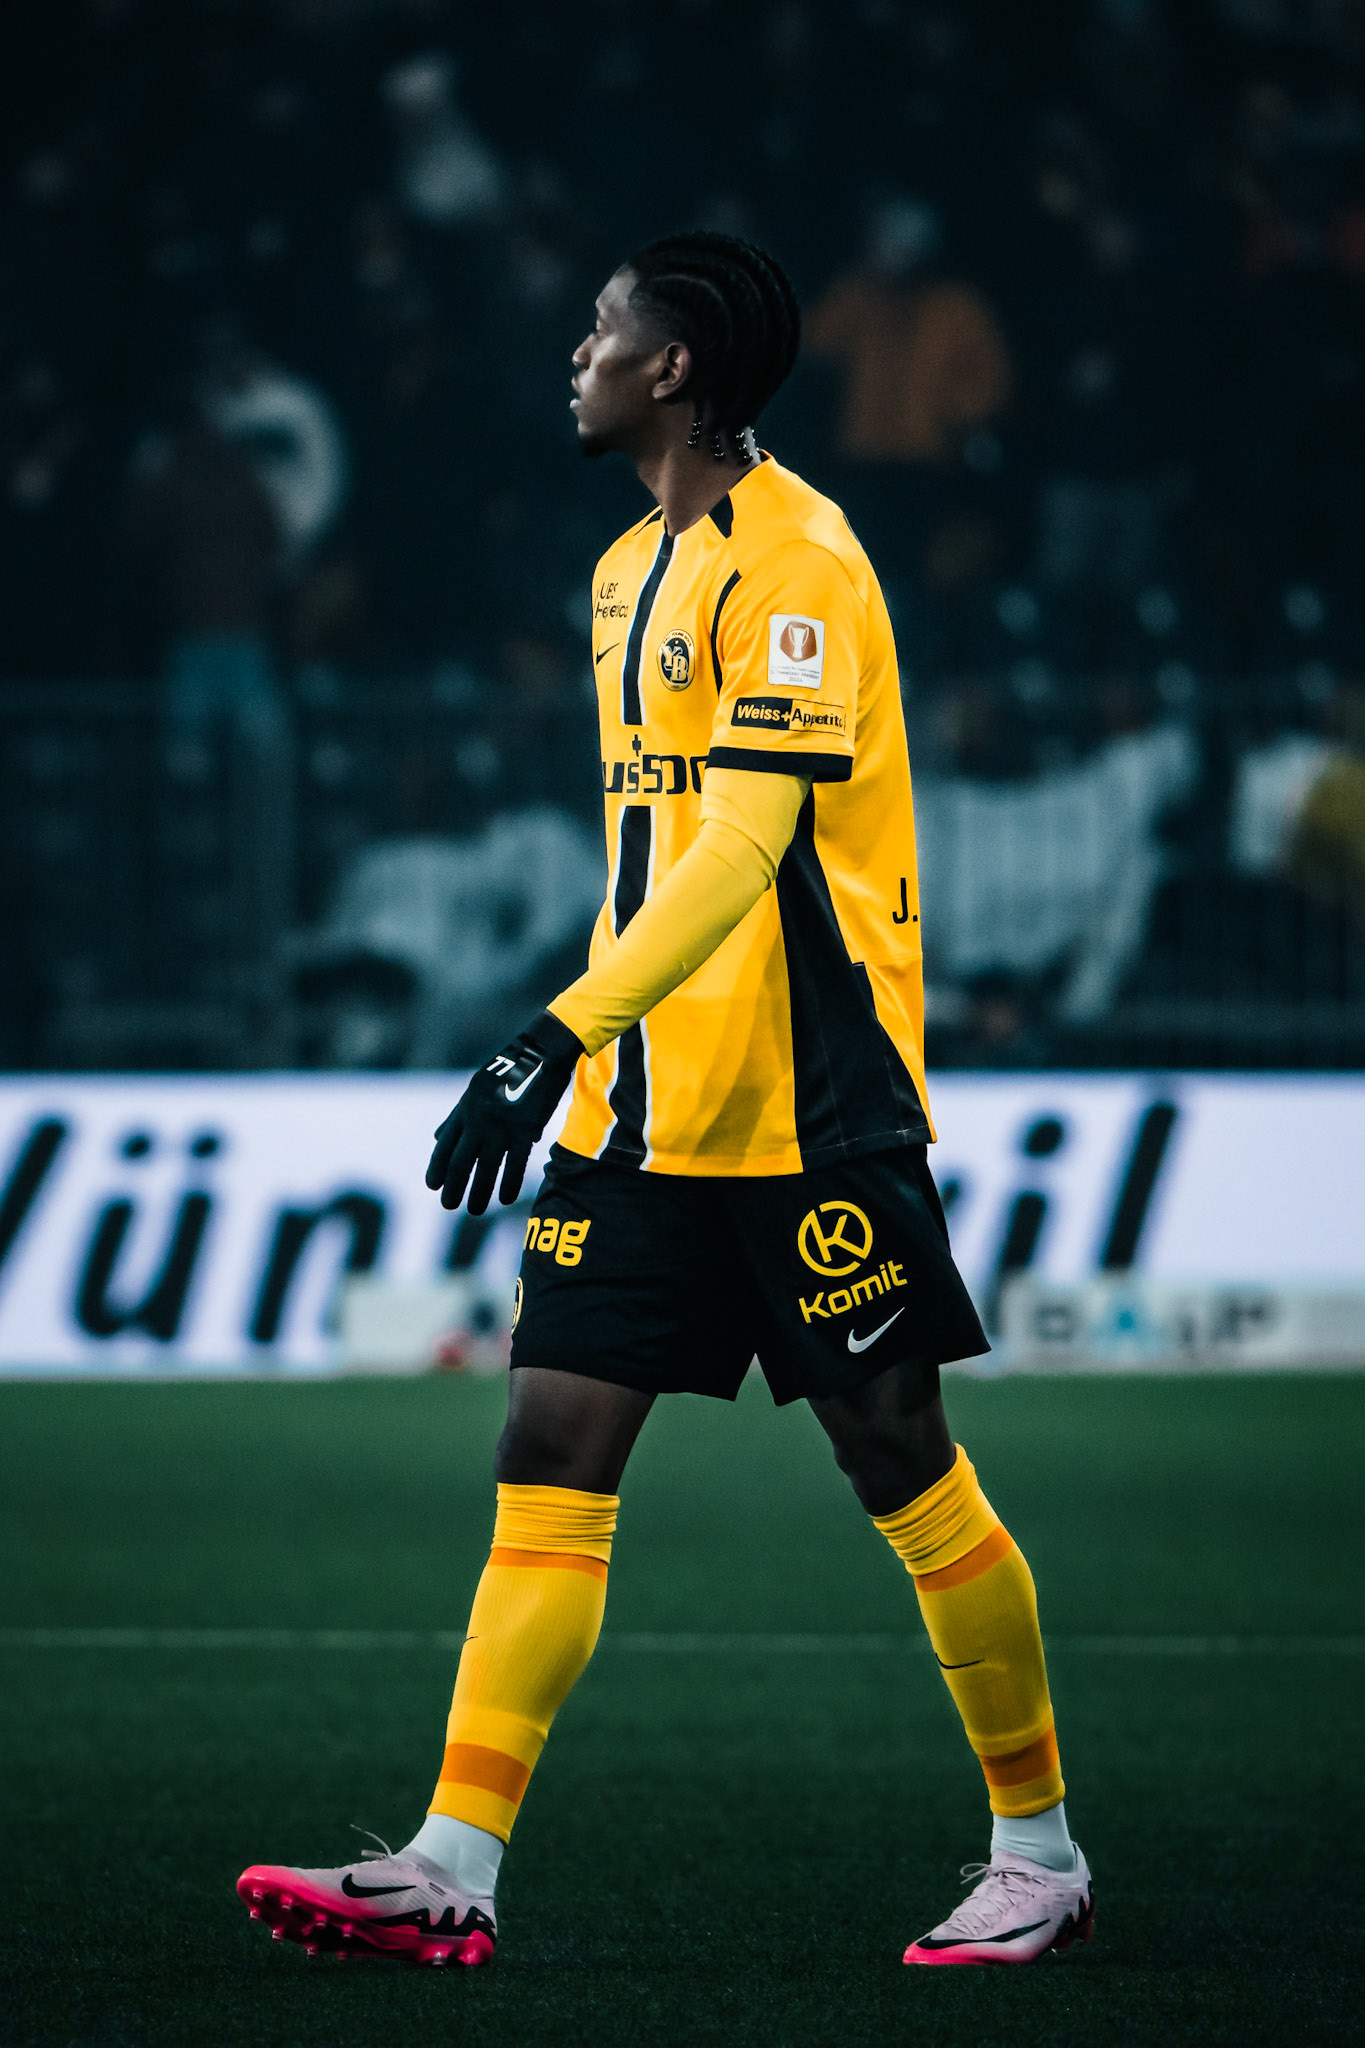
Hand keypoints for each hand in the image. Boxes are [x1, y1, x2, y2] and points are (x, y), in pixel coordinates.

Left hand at [426, 1009, 584, 1214]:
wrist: (541, 1053)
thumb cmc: (509, 1072)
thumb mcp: (476, 1089)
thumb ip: (457, 1115)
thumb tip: (437, 1138)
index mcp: (465, 1108)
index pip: (444, 1145)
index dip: (437, 1167)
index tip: (433, 1186)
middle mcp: (479, 1119)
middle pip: (461, 1161)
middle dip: (453, 1186)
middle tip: (449, 1205)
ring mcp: (501, 1125)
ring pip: (486, 1168)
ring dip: (479, 1192)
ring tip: (474, 1210)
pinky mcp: (526, 1129)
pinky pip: (515, 1164)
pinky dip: (509, 1184)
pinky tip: (506, 1199)